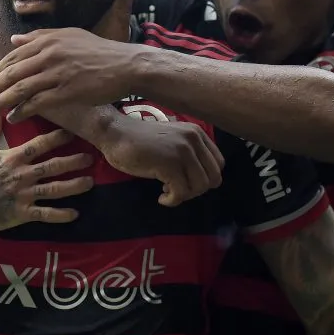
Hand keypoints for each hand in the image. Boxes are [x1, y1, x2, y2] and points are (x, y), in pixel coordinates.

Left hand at [0, 29, 137, 120]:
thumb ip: (39, 37)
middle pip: (10, 74)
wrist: (126, 66)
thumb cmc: (98, 52)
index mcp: (47, 40)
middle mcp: (49, 54)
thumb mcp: (68, 36)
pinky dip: (21, 110)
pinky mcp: (67, 91)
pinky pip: (37, 103)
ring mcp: (57, 73)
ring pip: (19, 89)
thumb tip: (14, 40)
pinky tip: (12, 118)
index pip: (12, 57)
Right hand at [0, 115, 93, 232]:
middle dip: (73, 161)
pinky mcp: (21, 213)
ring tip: (90, 182)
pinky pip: (44, 214)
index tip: (72, 133)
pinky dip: (60, 215)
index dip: (57, 137)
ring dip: (73, 186)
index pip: (39, 145)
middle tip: (90, 157)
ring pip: (54, 189)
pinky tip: (75, 214)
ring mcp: (23, 195)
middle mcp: (22, 175)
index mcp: (12, 158)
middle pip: (53, 166)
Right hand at [100, 114, 223, 205]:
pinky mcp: (169, 164)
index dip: (204, 179)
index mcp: (197, 133)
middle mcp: (194, 139)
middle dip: (195, 190)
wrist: (115, 134)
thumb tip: (203, 181)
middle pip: (212, 179)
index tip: (185, 181)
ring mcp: (182, 151)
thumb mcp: (173, 141)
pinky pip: (181, 193)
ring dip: (183, 195)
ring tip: (166, 190)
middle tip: (176, 189)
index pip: (218, 165)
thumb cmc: (140, 141)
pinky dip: (172, 201)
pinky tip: (160, 197)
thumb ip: (190, 153)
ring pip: (199, 187)